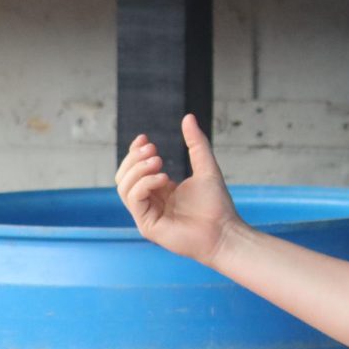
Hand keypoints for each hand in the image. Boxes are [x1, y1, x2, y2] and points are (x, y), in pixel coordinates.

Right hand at [115, 113, 241, 265]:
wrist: (224, 231)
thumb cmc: (217, 204)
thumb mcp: (205, 166)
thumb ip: (196, 143)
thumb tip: (188, 117)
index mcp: (160, 189)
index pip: (135, 169)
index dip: (134, 152)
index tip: (144, 138)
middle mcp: (150, 201)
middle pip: (124, 176)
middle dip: (134, 159)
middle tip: (152, 149)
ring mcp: (146, 215)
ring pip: (124, 187)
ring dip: (138, 170)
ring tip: (157, 161)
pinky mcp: (147, 225)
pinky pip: (134, 200)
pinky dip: (144, 184)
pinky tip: (163, 179)